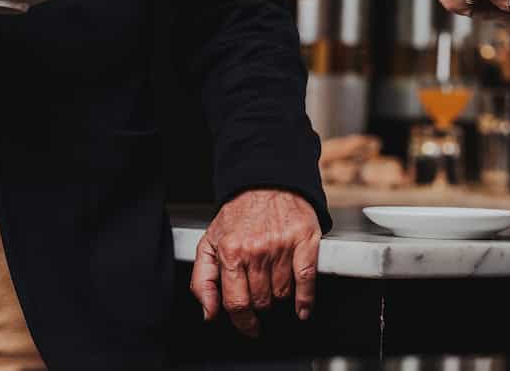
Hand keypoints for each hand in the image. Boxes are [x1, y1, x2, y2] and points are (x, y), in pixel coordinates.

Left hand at [190, 189, 320, 337]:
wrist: (266, 181)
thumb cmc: (239, 213)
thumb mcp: (209, 242)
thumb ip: (202, 280)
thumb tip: (209, 313)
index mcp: (231, 252)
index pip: (236, 303)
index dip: (242, 322)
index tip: (249, 328)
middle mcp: (256, 250)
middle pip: (261, 301)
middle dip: (260, 303)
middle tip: (260, 291)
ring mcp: (281, 246)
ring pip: (282, 294)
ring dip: (279, 295)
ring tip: (274, 278)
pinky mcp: (304, 241)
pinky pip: (306, 281)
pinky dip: (305, 300)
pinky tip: (302, 308)